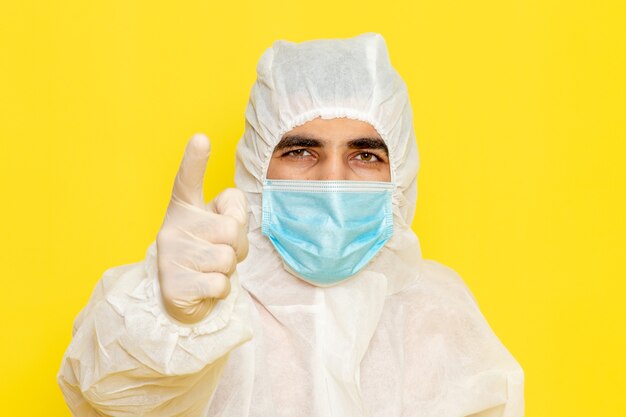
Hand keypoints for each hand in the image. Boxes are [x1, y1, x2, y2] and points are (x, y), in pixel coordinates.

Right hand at [156, 133, 248, 323]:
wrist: (183, 298)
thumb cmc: (207, 253)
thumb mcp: (221, 227)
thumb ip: (232, 211)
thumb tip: (233, 218)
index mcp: (184, 209)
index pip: (188, 181)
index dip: (195, 160)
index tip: (201, 139)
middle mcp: (172, 228)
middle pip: (230, 228)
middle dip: (237, 245)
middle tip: (222, 252)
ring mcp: (170, 256)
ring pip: (227, 258)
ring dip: (228, 269)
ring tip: (211, 270)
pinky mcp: (175, 285)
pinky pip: (220, 283)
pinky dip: (220, 290)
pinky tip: (205, 288)